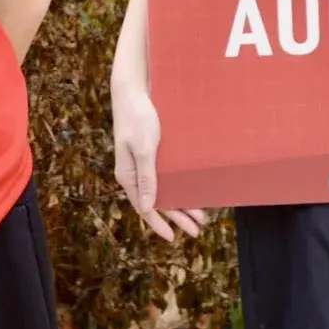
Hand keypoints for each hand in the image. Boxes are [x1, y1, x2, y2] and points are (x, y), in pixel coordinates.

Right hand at [112, 82, 205, 241]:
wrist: (133, 90)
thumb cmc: (138, 118)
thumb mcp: (144, 149)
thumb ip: (146, 178)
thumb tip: (146, 207)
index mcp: (128, 176)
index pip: (144, 207)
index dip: (159, 224)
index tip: (173, 238)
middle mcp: (134, 173)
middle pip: (157, 202)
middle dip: (177, 217)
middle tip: (197, 231)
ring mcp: (142, 163)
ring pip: (163, 190)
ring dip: (181, 202)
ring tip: (200, 215)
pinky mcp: (150, 152)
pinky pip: (164, 176)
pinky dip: (177, 186)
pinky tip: (190, 189)